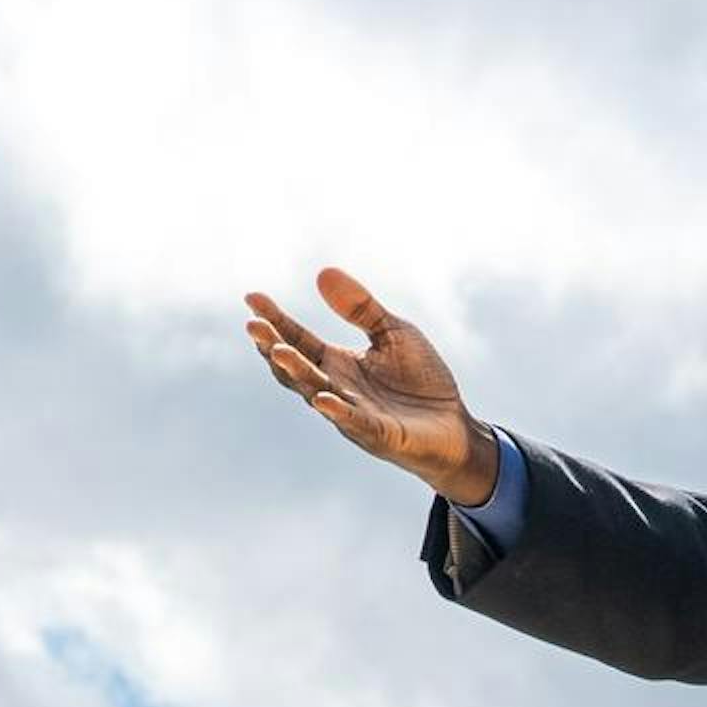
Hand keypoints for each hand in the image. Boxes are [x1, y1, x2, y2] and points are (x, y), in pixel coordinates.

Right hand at [243, 266, 499, 505]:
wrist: (454, 426)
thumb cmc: (422, 381)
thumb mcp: (393, 333)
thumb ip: (360, 308)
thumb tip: (322, 272)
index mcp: (337, 364)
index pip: (298, 340)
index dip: (275, 320)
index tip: (251, 298)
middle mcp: (337, 389)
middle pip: (296, 367)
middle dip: (274, 346)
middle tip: (254, 325)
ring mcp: (354, 414)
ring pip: (317, 392)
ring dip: (297, 373)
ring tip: (278, 351)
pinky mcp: (379, 435)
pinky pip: (355, 422)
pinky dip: (338, 411)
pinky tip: (322, 397)